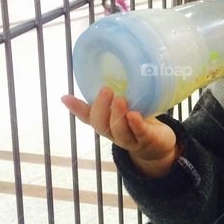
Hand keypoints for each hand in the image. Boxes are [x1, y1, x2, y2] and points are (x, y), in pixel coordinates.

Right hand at [61, 86, 179, 176]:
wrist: (158, 147)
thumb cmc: (137, 124)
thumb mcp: (123, 110)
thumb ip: (111, 99)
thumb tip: (100, 76)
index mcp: (106, 124)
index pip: (88, 117)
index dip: (76, 109)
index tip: (65, 97)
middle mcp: (115, 134)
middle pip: (102, 125)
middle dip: (101, 108)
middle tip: (106, 90)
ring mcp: (131, 139)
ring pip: (119, 132)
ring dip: (118, 115)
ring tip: (120, 99)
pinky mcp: (148, 140)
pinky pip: (140, 133)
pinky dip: (136, 124)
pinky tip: (134, 115)